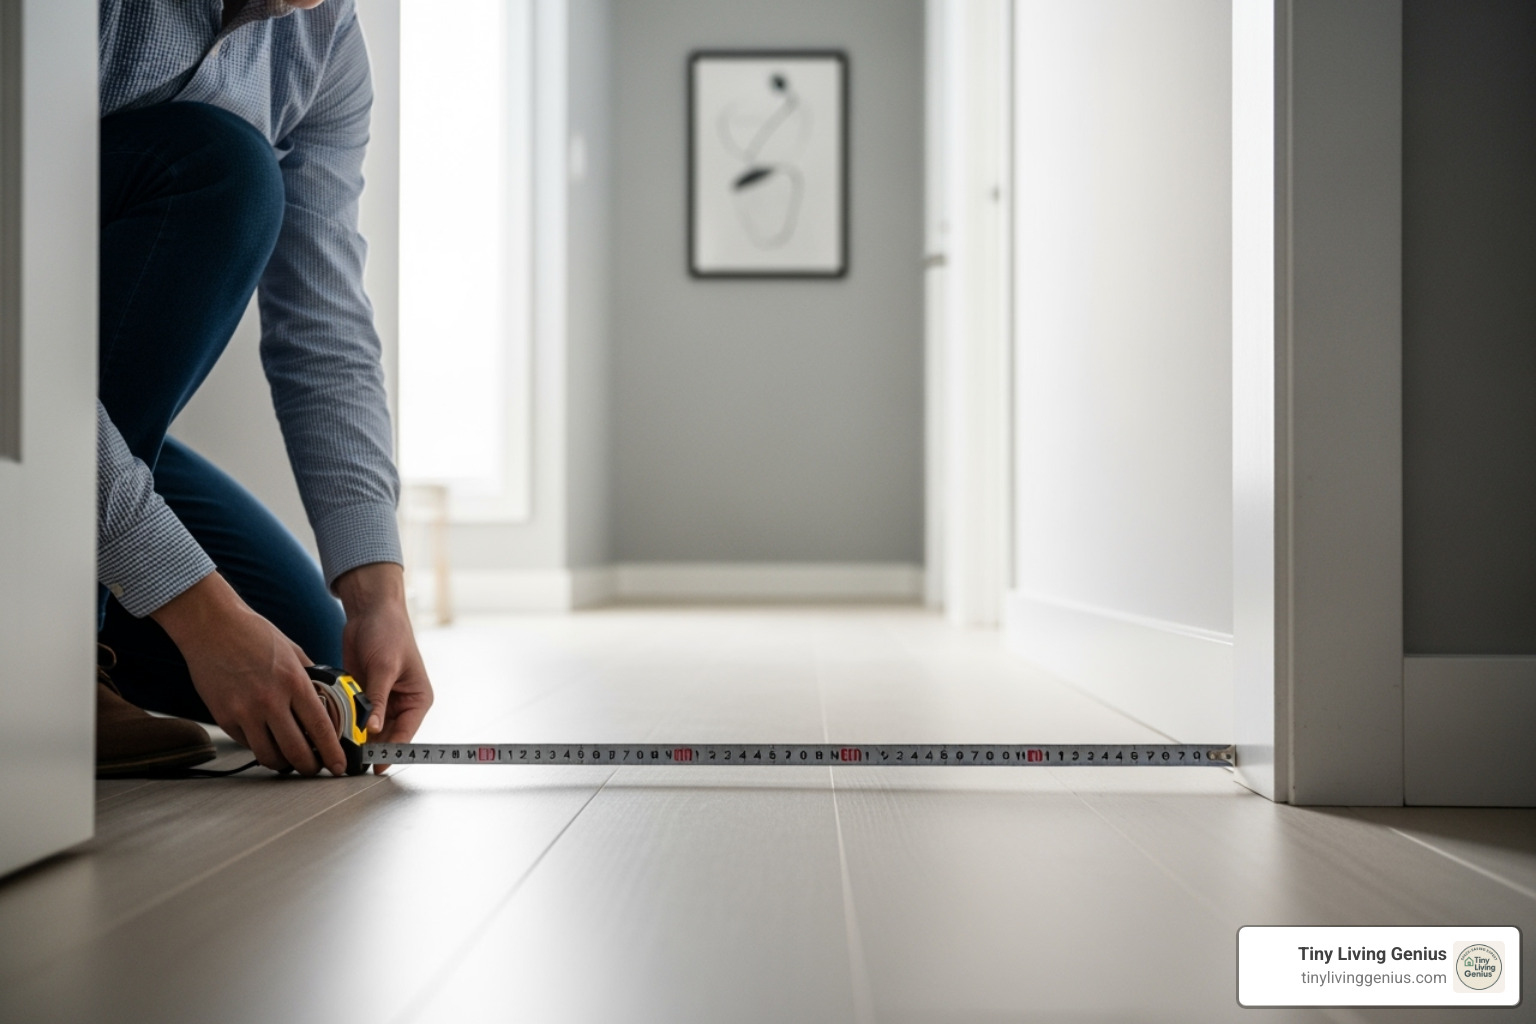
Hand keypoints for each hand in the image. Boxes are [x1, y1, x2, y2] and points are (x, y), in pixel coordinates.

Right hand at [151, 572, 348, 775]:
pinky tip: (267, 742)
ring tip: (291, 761)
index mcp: (293, 682)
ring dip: (284, 764)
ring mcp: (244, 711)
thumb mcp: (292, 651)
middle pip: (296, 750)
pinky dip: (260, 747)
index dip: (332, 752)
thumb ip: (309, 676)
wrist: (211, 625)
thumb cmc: (253, 633)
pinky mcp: (224, 717)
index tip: (339, 765)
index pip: (320, 727)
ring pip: (269, 755)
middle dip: (310, 767)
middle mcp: (270, 701)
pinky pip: (247, 744)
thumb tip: (325, 697)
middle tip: (315, 769)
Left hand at [335, 563, 433, 771]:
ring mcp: (381, 701)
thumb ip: (377, 699)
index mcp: (417, 699)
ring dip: (354, 736)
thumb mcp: (384, 667)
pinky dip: (344, 722)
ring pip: (367, 730)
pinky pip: (354, 716)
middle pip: (386, 737)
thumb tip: (371, 729)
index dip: (391, 753)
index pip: (406, 734)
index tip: (375, 768)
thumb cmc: (389, 632)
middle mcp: (400, 704)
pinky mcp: (363, 695)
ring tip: (339, 748)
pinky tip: (333, 730)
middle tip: (350, 762)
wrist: (371, 610)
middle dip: (369, 747)